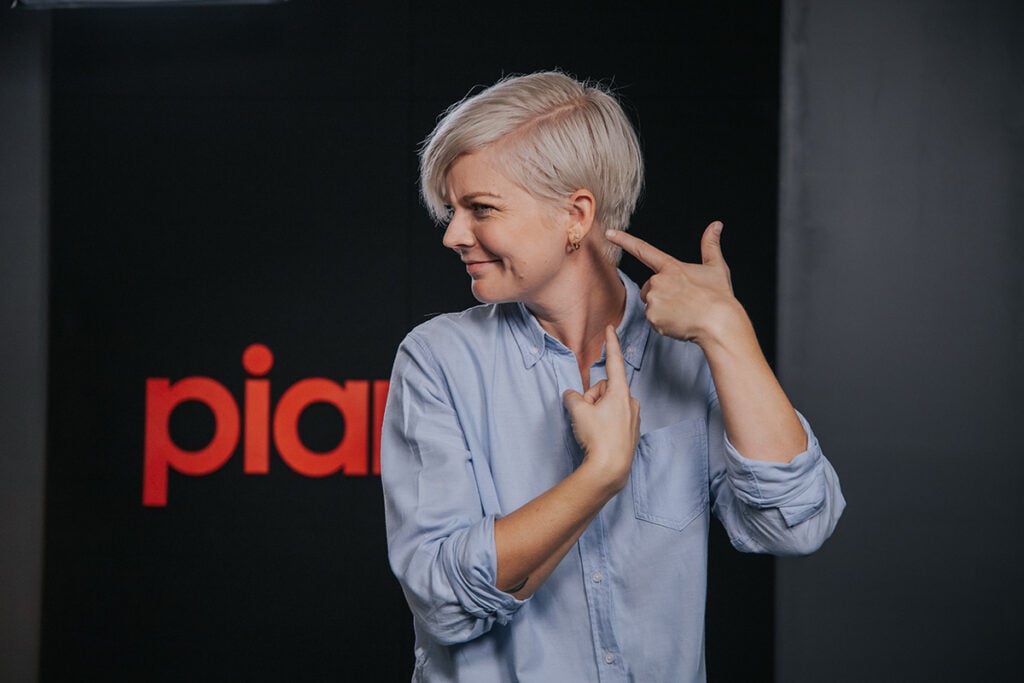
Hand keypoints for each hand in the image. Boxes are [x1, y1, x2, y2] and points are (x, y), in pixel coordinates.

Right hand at [562, 326, 640, 491]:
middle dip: (592, 398)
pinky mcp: (631, 432)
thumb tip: (572, 396)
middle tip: (584, 414)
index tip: (611, 328)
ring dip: (597, 411)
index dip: (610, 344)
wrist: (610, 469)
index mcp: (620, 392)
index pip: (613, 362)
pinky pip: (614, 418)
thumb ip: (572, 397)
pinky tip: (599, 437)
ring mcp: (633, 417)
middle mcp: (630, 402)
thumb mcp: (578, 411)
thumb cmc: (596, 437)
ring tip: (591, 429)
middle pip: (605, 389)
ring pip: (608, 405)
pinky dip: (604, 422)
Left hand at [606, 221, 741, 345]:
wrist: (719, 323)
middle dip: (661, 294)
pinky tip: (679, 322)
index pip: (643, 249)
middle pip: (649, 287)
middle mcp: (658, 281)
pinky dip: (663, 323)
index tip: (609, 233)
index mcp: (671, 267)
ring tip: (683, 312)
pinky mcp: (652, 317)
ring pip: (650, 304)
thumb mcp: (716, 267)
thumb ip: (710, 245)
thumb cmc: (719, 296)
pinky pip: (653, 320)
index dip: (624, 240)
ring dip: (662, 309)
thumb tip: (716, 225)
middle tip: (683, 301)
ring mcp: (654, 299)